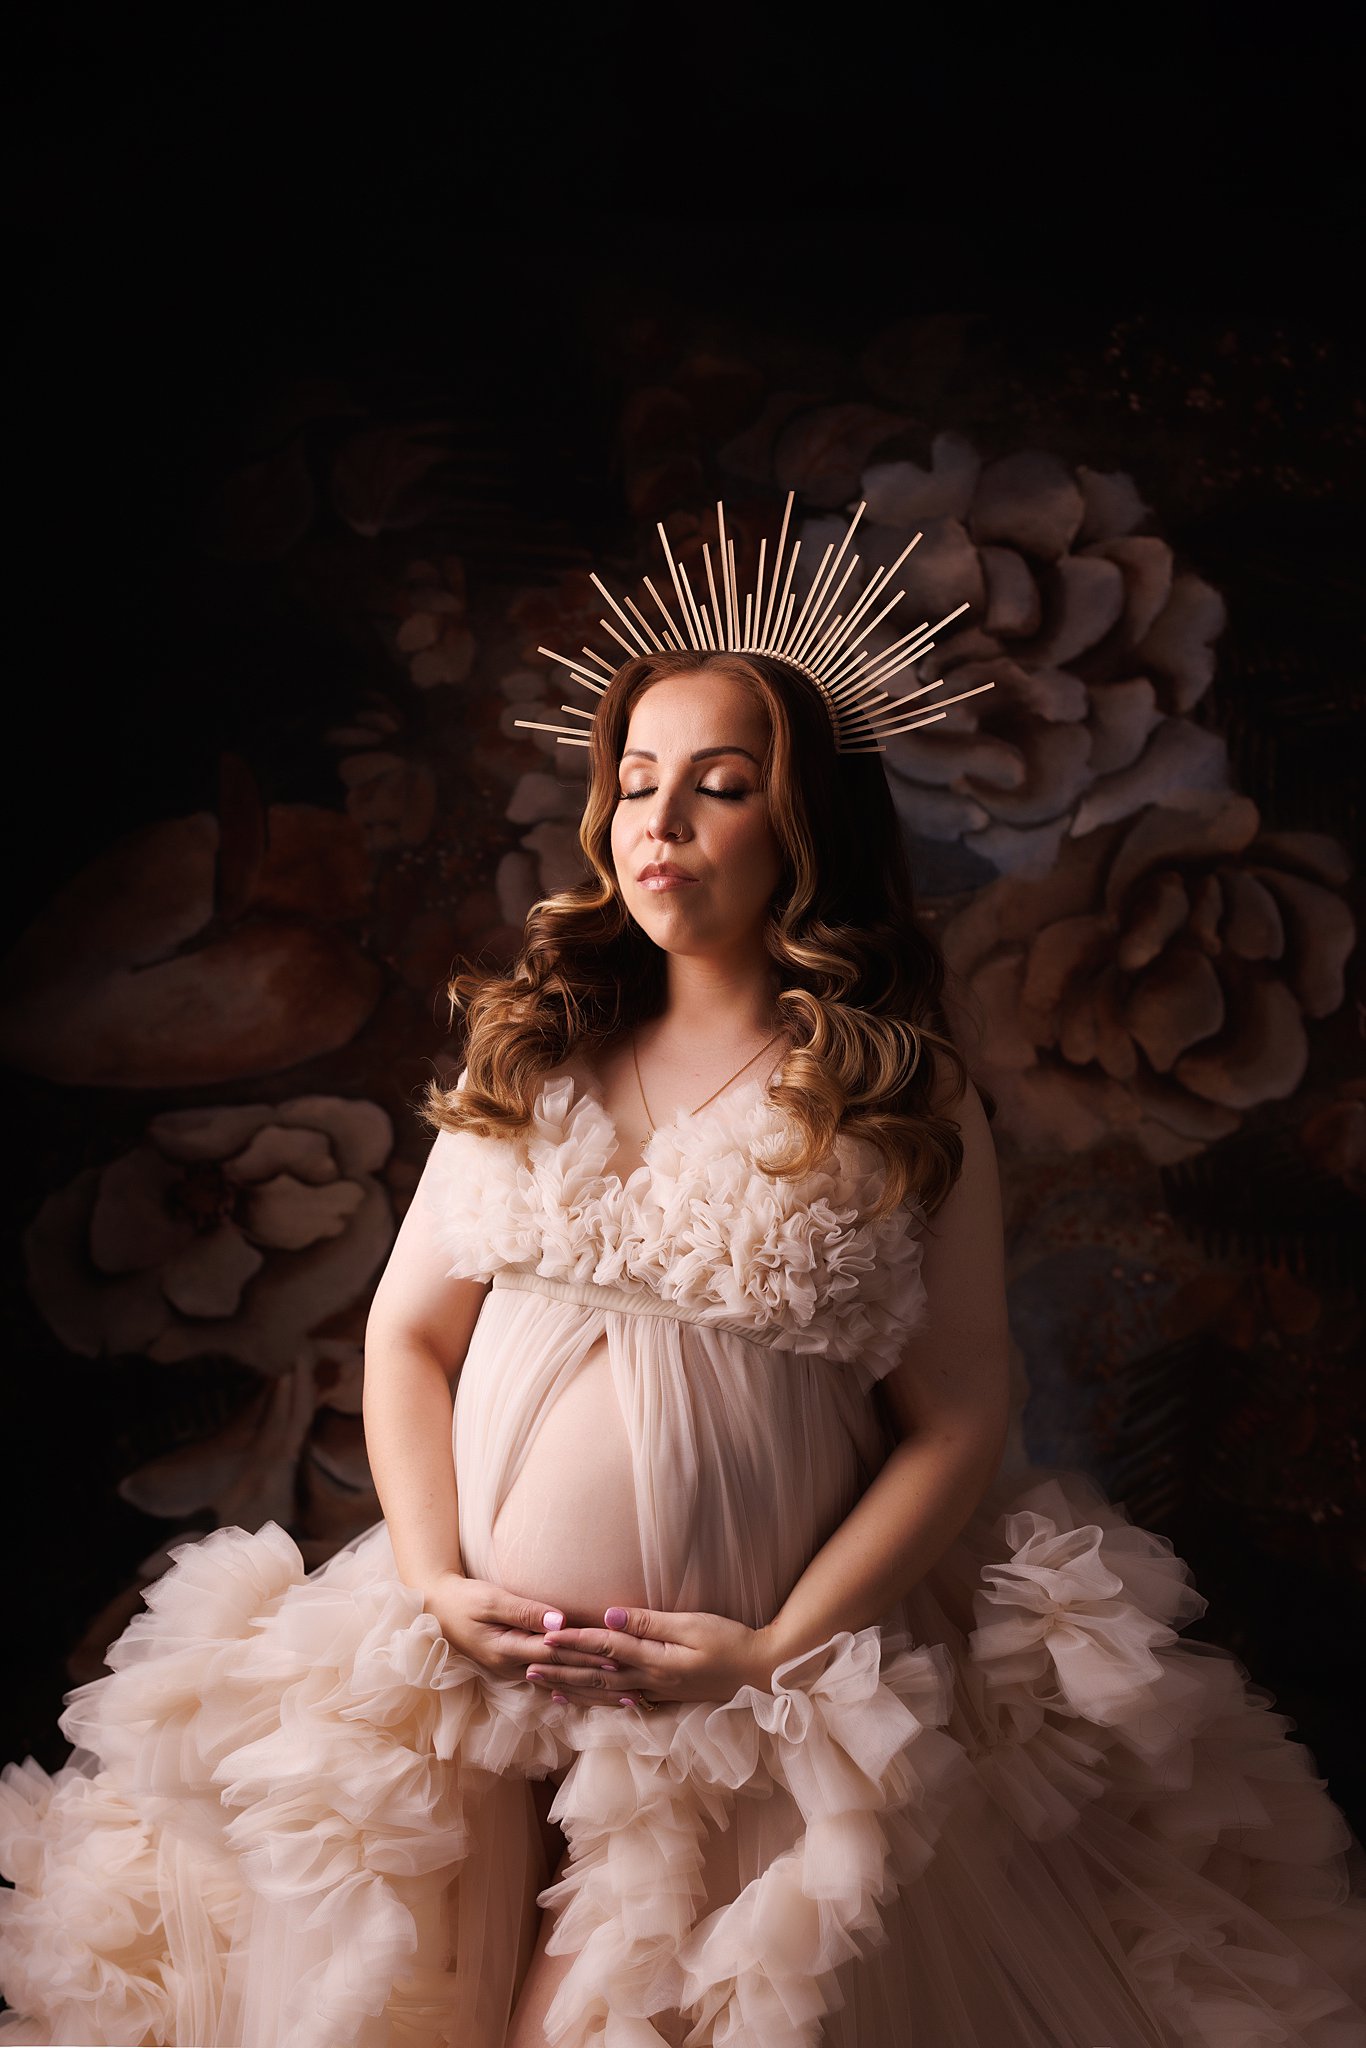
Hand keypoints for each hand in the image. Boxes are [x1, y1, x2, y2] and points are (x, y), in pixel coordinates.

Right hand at [419, 1572, 617, 1687]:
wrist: (437, 1608)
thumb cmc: (464, 1599)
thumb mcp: (491, 1599)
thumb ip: (524, 1611)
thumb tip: (559, 1620)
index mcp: (507, 1651)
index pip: (556, 1656)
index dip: (587, 1658)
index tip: (617, 1660)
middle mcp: (513, 1668)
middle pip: (564, 1676)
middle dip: (599, 1683)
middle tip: (634, 1690)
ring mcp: (514, 1672)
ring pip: (560, 1685)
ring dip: (592, 1693)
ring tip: (623, 1700)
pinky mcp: (515, 1668)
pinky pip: (550, 1683)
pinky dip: (574, 1690)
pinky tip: (592, 1698)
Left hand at [529, 1603, 775, 1708]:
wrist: (760, 1670)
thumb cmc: (731, 1641)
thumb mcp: (693, 1624)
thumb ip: (649, 1624)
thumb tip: (608, 1618)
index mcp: (655, 1661)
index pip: (603, 1649)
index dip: (572, 1642)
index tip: (543, 1637)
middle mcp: (649, 1681)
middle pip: (596, 1676)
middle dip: (560, 1670)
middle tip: (526, 1666)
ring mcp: (656, 1693)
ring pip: (602, 1693)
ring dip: (570, 1688)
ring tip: (542, 1685)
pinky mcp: (663, 1697)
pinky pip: (619, 1703)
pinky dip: (595, 1702)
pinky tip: (582, 1700)